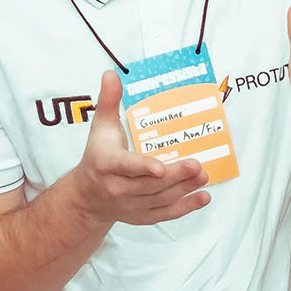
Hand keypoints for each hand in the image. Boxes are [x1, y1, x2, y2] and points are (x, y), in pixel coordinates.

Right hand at [67, 71, 211, 226]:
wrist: (87, 196)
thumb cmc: (97, 156)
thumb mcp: (100, 127)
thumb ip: (109, 101)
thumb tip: (111, 74)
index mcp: (107, 164)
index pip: (126, 166)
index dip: (143, 167)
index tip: (160, 167)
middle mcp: (117, 188)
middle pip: (149, 185)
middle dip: (174, 175)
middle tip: (197, 165)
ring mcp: (130, 205)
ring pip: (160, 199)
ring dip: (184, 189)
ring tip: (204, 175)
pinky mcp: (141, 216)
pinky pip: (165, 214)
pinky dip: (185, 207)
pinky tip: (203, 197)